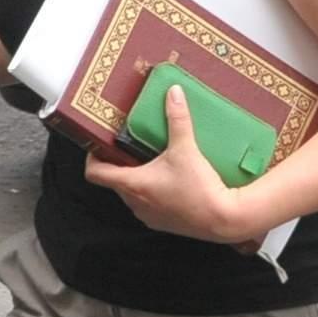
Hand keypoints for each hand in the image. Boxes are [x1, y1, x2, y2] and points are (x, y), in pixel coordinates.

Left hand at [84, 84, 257, 247]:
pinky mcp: (162, 223)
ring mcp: (147, 216)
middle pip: (113, 180)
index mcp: (131, 185)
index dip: (93, 157)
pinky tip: (167, 179)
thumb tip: (173, 93)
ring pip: (130, 193)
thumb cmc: (200, 188)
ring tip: (149, 159)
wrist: (224, 219)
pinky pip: (147, 204)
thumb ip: (177, 119)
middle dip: (119, 163)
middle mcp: (134, 203)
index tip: (100, 145)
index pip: (94, 173)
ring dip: (136, 177)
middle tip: (128, 145)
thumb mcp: (186, 149)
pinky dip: (151, 191)